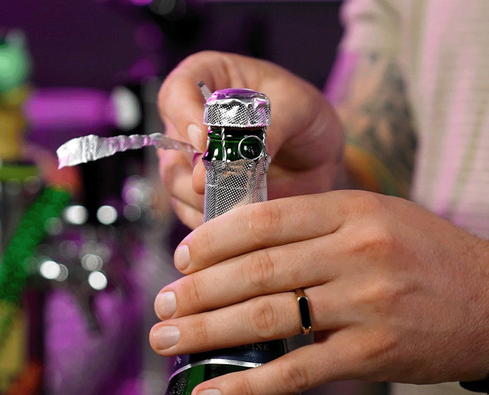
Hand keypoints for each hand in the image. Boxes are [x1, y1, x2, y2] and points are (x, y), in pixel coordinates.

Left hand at [149, 190, 488, 394]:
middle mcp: (356, 252)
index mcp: (353, 209)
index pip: (266, 218)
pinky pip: (296, 372)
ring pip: (268, 318)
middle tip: (162, 304)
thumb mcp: (377, 217)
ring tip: (167, 340)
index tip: (182, 255)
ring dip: (207, 331)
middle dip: (198, 289)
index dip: (215, 238)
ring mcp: (365, 305)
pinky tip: (211, 392)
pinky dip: (246, 385)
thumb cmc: (429, 257)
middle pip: (257, 269)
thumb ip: (316, 225)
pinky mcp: (372, 355)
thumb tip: (241, 244)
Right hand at [156, 51, 343, 227]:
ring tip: (244, 202)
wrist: (319, 153)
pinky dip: (213, 221)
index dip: (184, 116)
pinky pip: (193, 213)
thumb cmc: (305, 115)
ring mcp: (191, 160)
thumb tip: (229, 160)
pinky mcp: (201, 194)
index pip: (176, 92)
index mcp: (208, 79)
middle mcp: (190, 120)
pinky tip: (240, 222)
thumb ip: (265, 129)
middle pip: (169, 147)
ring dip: (206, 199)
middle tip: (223, 183)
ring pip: (177, 185)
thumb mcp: (296, 109)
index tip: (205, 140)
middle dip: (194, 171)